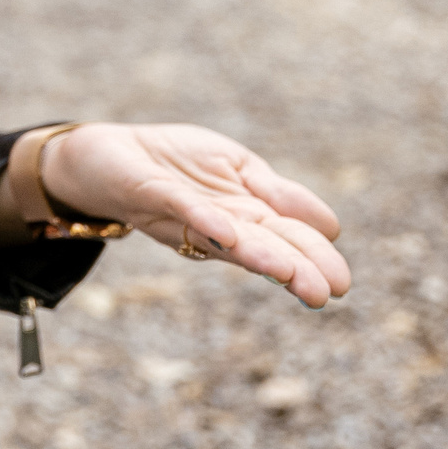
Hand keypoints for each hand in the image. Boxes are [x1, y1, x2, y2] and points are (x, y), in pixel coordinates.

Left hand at [40, 123, 351, 307]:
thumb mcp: (236, 168)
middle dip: (294, 269)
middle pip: (261, 248)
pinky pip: (180, 207)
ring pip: (227, 238)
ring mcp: (184, 213)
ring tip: (289, 274)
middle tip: (325, 294)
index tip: (341, 285)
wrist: (106, 153)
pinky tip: (226, 231)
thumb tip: (330, 225)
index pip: (286, 239)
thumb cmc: (172, 164)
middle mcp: (215, 225)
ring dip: (258, 255)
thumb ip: (275, 193)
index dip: (314, 259)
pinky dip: (203, 219)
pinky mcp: (151, 194)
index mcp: (242, 216)